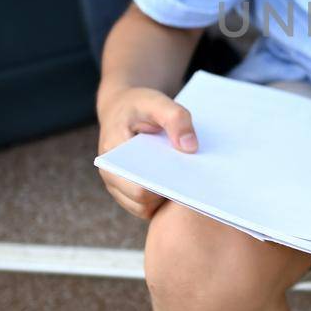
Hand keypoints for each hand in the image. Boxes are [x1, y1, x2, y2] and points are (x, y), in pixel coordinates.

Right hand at [96, 86, 198, 220]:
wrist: (123, 109)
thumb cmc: (138, 106)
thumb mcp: (155, 101)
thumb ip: (175, 118)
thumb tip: (190, 147)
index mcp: (111, 158)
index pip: (139, 189)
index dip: (165, 188)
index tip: (191, 178)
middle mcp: (112, 177)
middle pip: (144, 202)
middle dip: (170, 194)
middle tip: (199, 182)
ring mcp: (120, 188)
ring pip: (148, 208)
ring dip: (169, 199)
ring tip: (193, 182)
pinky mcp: (131, 192)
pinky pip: (151, 206)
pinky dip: (167, 198)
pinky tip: (186, 184)